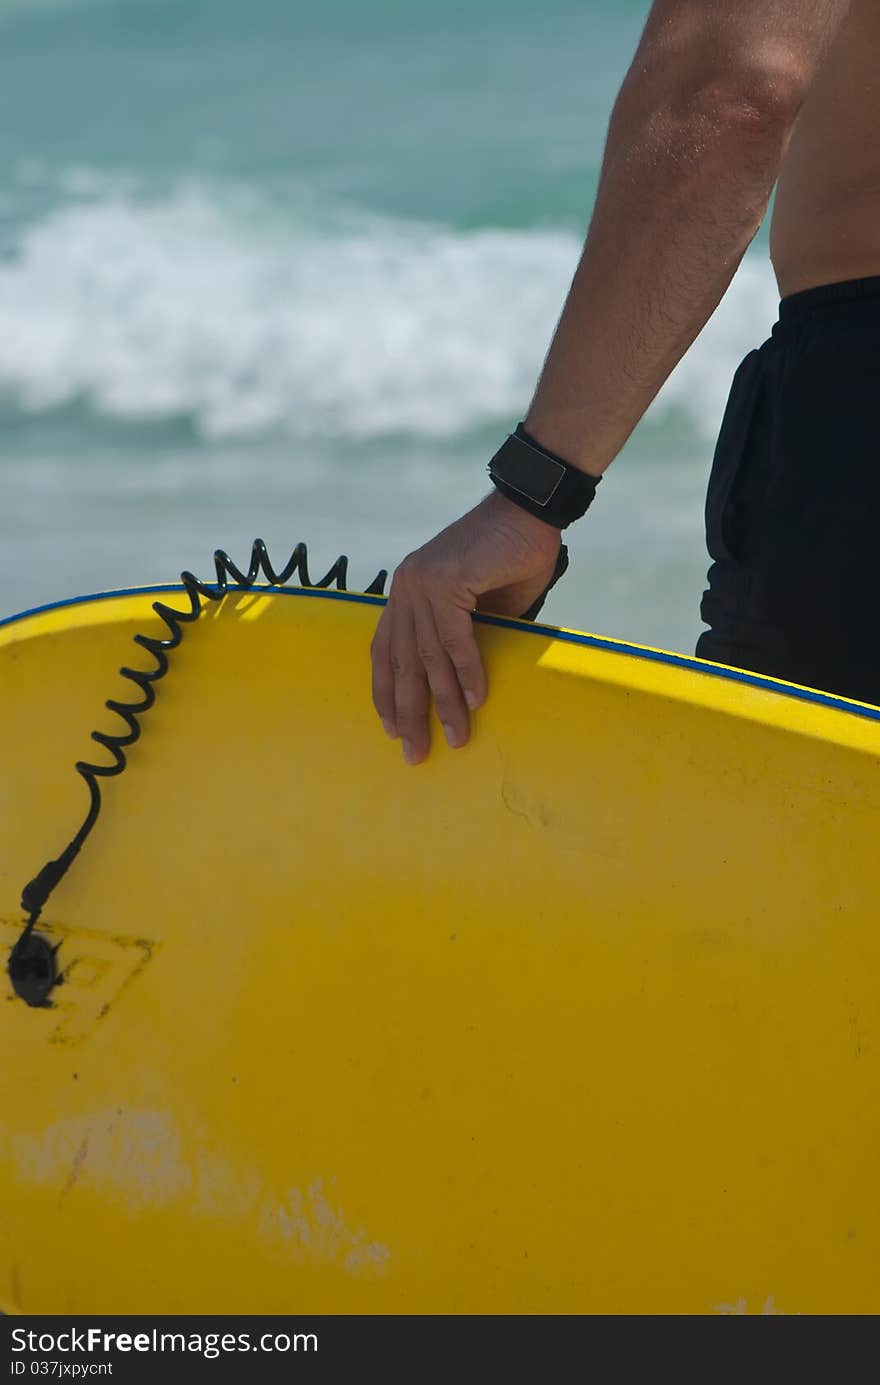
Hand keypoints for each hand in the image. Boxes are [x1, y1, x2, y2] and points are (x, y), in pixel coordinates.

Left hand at [371, 490, 561, 764]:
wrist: (530, 511)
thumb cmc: (511, 558)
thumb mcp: (482, 608)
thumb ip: (465, 640)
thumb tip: (466, 688)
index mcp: (407, 591)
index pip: (385, 650)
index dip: (387, 692)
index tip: (391, 727)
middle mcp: (405, 587)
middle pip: (399, 662)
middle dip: (408, 711)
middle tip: (414, 752)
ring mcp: (421, 582)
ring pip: (427, 655)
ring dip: (443, 701)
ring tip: (457, 736)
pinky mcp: (446, 580)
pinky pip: (453, 637)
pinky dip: (465, 671)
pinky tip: (475, 699)